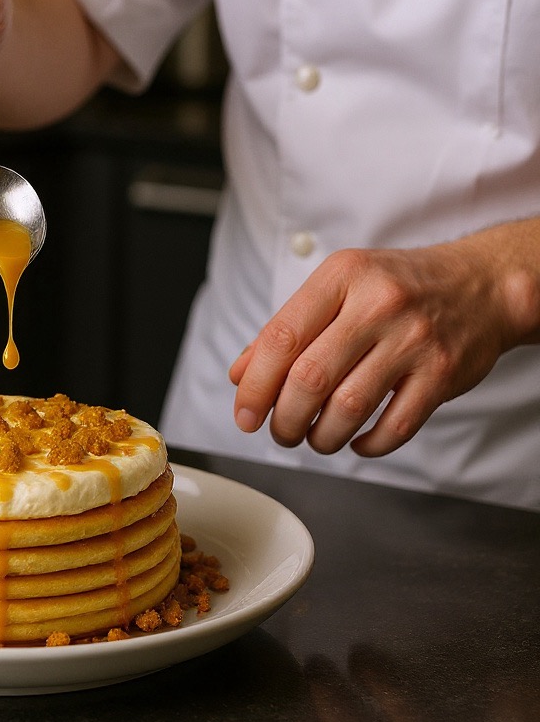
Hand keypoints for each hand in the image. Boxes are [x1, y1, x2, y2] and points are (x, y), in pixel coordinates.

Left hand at [228, 233, 537, 456]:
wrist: (482, 285)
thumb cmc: (397, 288)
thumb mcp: (338, 287)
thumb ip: (288, 328)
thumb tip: (240, 373)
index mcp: (341, 276)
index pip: (282, 338)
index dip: (255, 385)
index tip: (244, 414)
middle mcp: (378, 304)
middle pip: (310, 378)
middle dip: (285, 419)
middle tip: (281, 432)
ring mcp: (414, 339)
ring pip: (348, 407)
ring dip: (321, 436)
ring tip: (315, 438)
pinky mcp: (443, 373)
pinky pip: (396, 425)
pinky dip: (368, 444)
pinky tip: (357, 441)